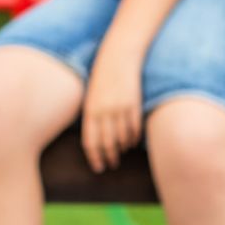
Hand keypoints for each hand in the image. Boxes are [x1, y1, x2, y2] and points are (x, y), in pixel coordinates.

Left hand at [81, 50, 144, 172]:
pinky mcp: (134, 105)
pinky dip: (133, 138)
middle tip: (111, 164)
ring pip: (122, 138)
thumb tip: (94, 140)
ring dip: (122, 148)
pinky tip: (131, 141)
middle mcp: (104, 111)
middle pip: (107, 143)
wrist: (118, 56)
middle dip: (109, 157)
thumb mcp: (91, 96)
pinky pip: (134, 128)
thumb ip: (91, 116)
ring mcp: (120, 108)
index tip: (98, 167)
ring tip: (121, 152)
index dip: (94, 157)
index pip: (91, 142)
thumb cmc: (101, 76)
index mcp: (89, 110)